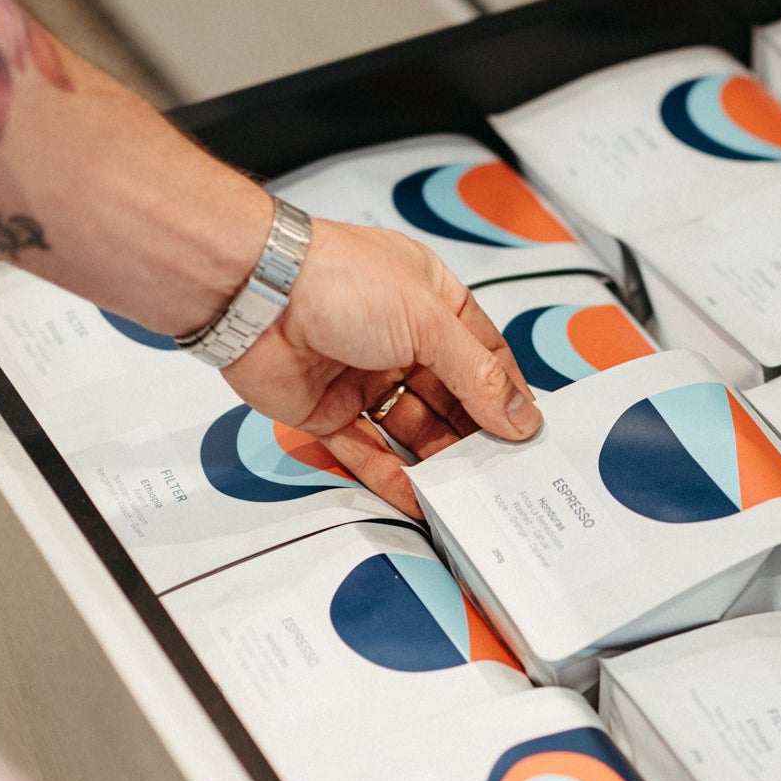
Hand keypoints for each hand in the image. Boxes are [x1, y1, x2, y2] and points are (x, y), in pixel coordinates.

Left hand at [223, 221, 541, 519]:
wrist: (255, 294)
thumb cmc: (337, 280)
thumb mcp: (429, 321)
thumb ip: (476, 375)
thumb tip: (518, 416)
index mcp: (431, 301)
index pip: (483, 354)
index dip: (505, 394)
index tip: (526, 432)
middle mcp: (400, 338)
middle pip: (451, 397)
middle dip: (475, 434)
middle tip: (501, 470)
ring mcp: (364, 376)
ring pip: (412, 429)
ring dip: (438, 460)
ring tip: (467, 491)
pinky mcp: (328, 411)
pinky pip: (367, 452)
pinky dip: (392, 478)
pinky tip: (420, 500)